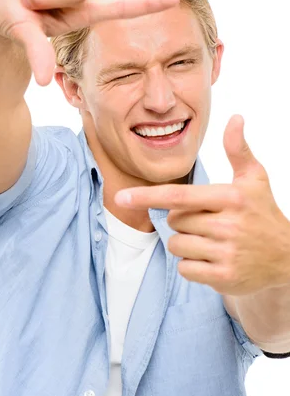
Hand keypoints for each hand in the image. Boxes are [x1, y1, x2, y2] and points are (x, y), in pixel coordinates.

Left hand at [115, 115, 289, 294]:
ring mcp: (226, 253)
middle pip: (175, 222)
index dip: (147, 196)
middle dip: (184, 222)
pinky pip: (185, 269)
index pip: (179, 196)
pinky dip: (192, 265)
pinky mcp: (224, 278)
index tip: (121, 197)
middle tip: (209, 223)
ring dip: (186, 244)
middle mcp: (229, 225)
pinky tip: (212, 259)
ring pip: (177, 246)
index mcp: (231, 198)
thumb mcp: (254, 179)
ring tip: (210, 241)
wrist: (286, 257)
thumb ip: (238, 149)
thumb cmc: (263, 213)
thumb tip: (235, 118)